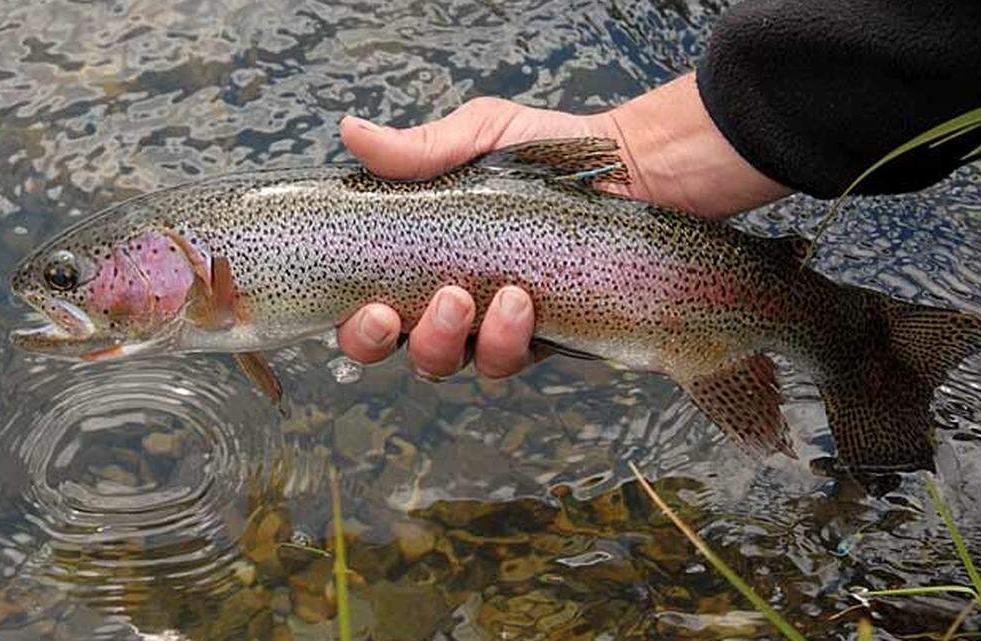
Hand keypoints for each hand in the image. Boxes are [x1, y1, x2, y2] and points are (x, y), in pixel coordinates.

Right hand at [335, 73, 790, 378]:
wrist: (628, 169)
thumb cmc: (545, 153)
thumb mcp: (479, 136)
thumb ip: (419, 149)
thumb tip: (351, 132)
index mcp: (419, 260)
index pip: (368, 310)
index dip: (356, 326)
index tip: (369, 307)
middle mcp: (449, 302)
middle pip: (403, 351)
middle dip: (404, 339)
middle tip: (429, 304)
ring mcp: (493, 326)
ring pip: (454, 364)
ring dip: (455, 340)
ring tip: (481, 296)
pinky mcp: (539, 339)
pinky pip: (510, 361)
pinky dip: (509, 340)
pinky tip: (523, 301)